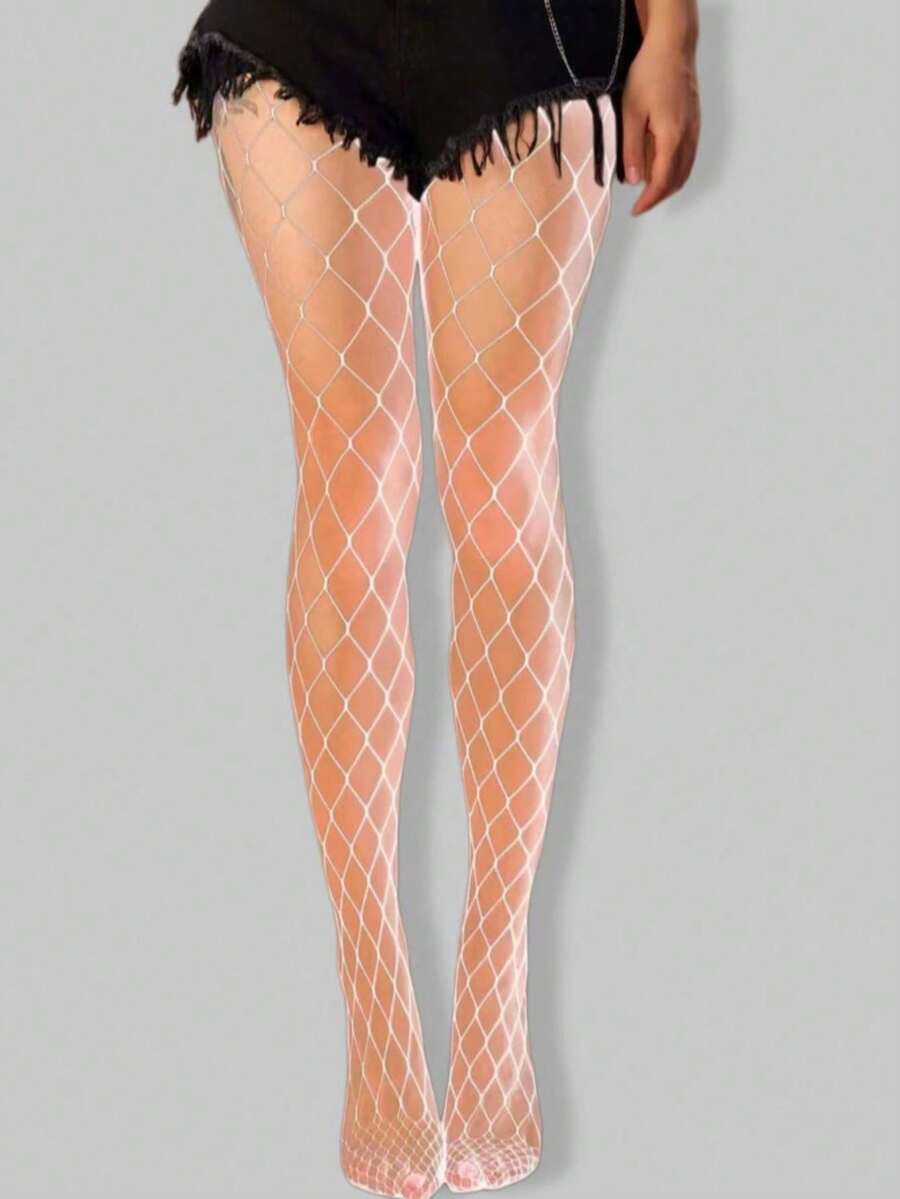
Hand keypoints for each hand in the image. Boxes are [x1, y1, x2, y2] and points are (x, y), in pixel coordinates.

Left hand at [621, 30, 700, 214]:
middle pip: (677, 180)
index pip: (662, 181)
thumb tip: (634, 180)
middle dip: (659, 197)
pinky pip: (689, 156)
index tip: (636, 210)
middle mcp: (688, 137)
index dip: (649, 200)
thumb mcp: (631, 113)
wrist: (673, 48)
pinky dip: (677, 170)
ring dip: (669, 185)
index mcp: (672, 137)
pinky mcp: (695, 122)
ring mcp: (695, 129)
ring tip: (649, 190)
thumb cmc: (650, 75)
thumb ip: (632, 149)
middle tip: (641, 204)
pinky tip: (662, 167)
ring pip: (686, 169)